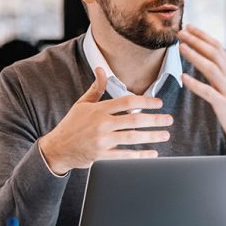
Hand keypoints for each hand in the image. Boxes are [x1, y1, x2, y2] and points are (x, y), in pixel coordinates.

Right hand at [38, 67, 172, 174]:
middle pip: (134, 119)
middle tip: (169, 119)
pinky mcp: (102, 156)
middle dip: (155, 119)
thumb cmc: (71, 125)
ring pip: (133, 138)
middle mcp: (101, 124)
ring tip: (165, 135)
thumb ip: (96, 88)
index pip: (127, 102)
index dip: (146, 101)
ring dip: (152, 136)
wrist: (57, 149)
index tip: (159, 103)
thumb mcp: (82, 104)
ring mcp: (102, 141)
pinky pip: (125, 156)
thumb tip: (101, 69)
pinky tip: (152, 154)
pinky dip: (140, 156)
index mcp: (98, 109)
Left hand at [178, 26, 225, 153]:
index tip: (189, 26)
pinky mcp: (224, 105)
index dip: (203, 36)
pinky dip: (196, 84)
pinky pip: (209, 92)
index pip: (217, 48)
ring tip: (181, 47)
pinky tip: (184, 78)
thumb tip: (205, 61)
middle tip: (181, 31)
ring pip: (211, 69)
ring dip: (195, 56)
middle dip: (197, 41)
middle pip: (214, 54)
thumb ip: (218, 74)